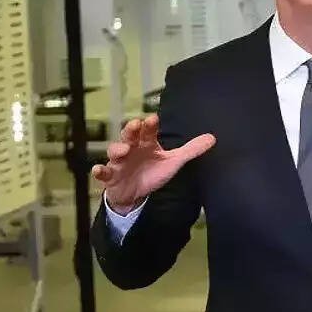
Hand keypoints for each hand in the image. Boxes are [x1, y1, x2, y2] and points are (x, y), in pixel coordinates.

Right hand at [91, 115, 215, 213]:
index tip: (153, 118)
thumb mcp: (173, 162)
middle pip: (129, 136)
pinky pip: (102, 172)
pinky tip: (98, 169)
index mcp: (146, 143)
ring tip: (123, 150)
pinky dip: (99, 170)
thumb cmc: (152, 172)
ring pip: (115, 151)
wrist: (135, 193)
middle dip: (131, 130)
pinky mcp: (110, 176)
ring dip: (117, 149)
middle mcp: (132, 148)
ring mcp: (119, 161)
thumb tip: (213, 138)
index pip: (148, 131)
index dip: (150, 125)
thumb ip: (190, 150)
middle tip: (135, 125)